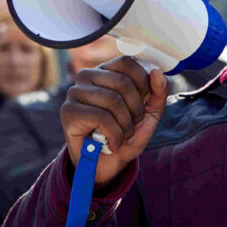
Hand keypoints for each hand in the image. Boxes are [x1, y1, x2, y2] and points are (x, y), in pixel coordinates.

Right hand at [61, 56, 169, 186]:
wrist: (107, 164)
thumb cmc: (126, 134)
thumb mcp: (150, 113)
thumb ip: (158, 92)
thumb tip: (157, 72)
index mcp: (106, 71)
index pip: (127, 62)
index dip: (142, 84)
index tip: (143, 103)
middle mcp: (87, 76)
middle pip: (122, 82)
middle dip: (136, 109)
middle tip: (133, 126)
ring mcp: (75, 92)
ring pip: (113, 100)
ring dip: (126, 125)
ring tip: (123, 136)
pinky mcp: (69, 111)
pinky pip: (101, 117)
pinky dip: (115, 135)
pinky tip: (113, 143)